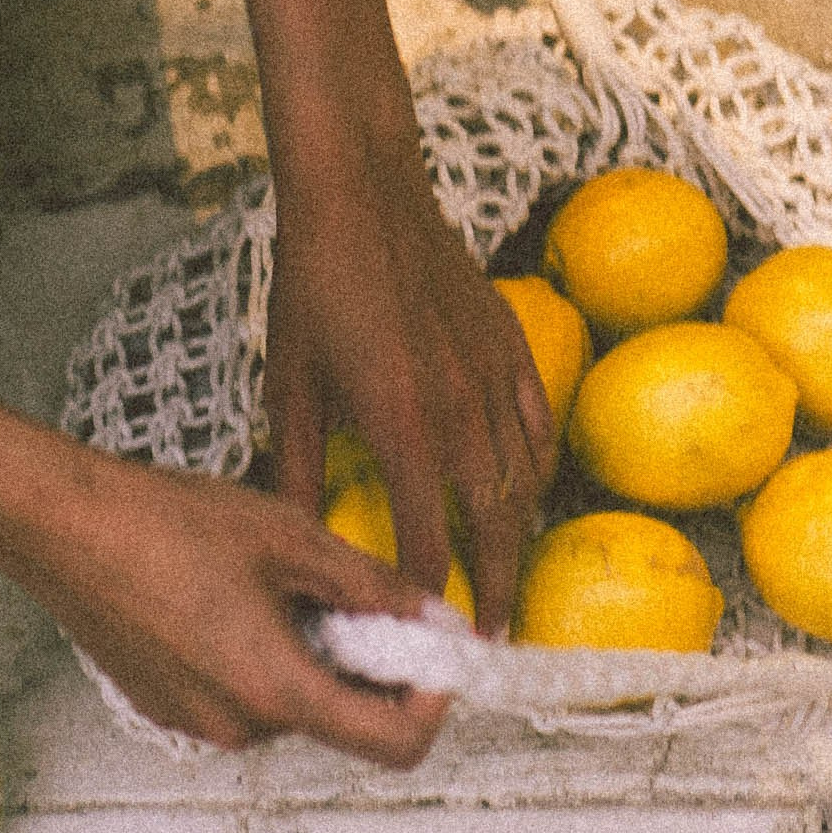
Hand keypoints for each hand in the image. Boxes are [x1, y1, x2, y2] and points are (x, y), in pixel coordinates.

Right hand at [6, 446, 449, 763]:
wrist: (61, 525)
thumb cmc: (164, 524)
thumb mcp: (290, 537)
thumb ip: (369, 584)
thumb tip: (424, 612)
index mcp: (275, 689)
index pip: (391, 745)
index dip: (430, 705)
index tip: (433, 658)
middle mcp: (237, 726)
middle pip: (339, 719)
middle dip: (365, 663)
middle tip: (357, 594)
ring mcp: (197, 722)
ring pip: (291, 702)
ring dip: (311, 654)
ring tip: (281, 580)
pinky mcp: (169, 707)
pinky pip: (243, 695)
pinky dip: (265, 656)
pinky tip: (235, 593)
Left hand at [261, 123, 558, 634]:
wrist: (363, 193)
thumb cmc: (314, 285)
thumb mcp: (291, 385)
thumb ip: (298, 470)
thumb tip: (299, 541)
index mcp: (402, 428)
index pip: (425, 545)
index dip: (425, 601)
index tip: (420, 637)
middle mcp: (461, 412)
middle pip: (494, 527)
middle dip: (492, 591)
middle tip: (489, 639)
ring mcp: (495, 377)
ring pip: (525, 480)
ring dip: (517, 537)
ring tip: (504, 580)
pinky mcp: (513, 345)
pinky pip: (540, 425)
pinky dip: (536, 468)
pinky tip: (525, 490)